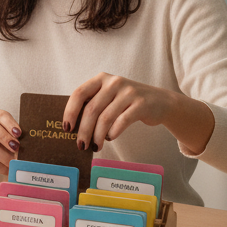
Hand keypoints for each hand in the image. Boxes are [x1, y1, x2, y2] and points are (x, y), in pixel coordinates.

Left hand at [64, 72, 214, 154]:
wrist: (160, 102)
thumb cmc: (127, 102)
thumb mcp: (109, 97)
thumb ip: (93, 105)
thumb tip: (73, 128)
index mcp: (101, 79)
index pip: (79, 93)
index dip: (70, 112)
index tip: (67, 128)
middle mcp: (114, 82)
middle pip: (91, 109)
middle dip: (84, 130)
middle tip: (81, 145)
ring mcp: (128, 92)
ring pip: (105, 118)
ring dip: (98, 136)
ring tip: (96, 147)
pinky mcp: (141, 104)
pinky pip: (122, 121)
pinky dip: (113, 133)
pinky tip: (110, 138)